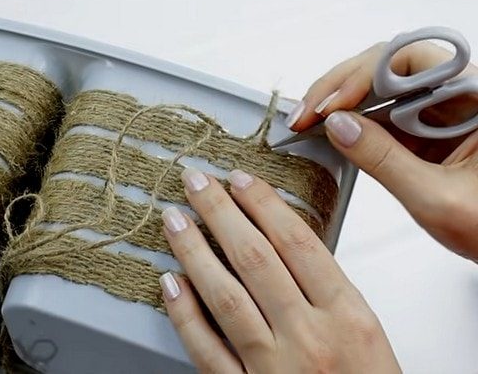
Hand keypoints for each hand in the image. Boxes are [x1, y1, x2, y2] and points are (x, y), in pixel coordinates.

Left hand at [159, 169, 400, 372]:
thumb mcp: (365, 334)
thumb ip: (327, 290)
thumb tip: (282, 241)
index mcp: (349, 317)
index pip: (298, 242)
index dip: (263, 203)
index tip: (240, 179)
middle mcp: (310, 337)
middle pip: (256, 258)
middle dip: (220, 212)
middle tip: (196, 182)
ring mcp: (275, 367)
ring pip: (225, 295)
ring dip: (194, 252)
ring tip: (174, 219)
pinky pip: (206, 349)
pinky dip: (184, 314)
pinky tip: (169, 284)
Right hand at [286, 41, 477, 260]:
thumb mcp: (435, 199)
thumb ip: (383, 161)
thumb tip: (337, 126)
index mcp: (477, 98)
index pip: (410, 61)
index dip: (362, 77)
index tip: (329, 109)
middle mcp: (457, 95)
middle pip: (388, 66)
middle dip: (340, 86)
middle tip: (304, 113)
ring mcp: (437, 112)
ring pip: (379, 88)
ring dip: (339, 101)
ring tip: (305, 121)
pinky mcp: (422, 131)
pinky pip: (380, 114)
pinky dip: (349, 121)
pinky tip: (324, 130)